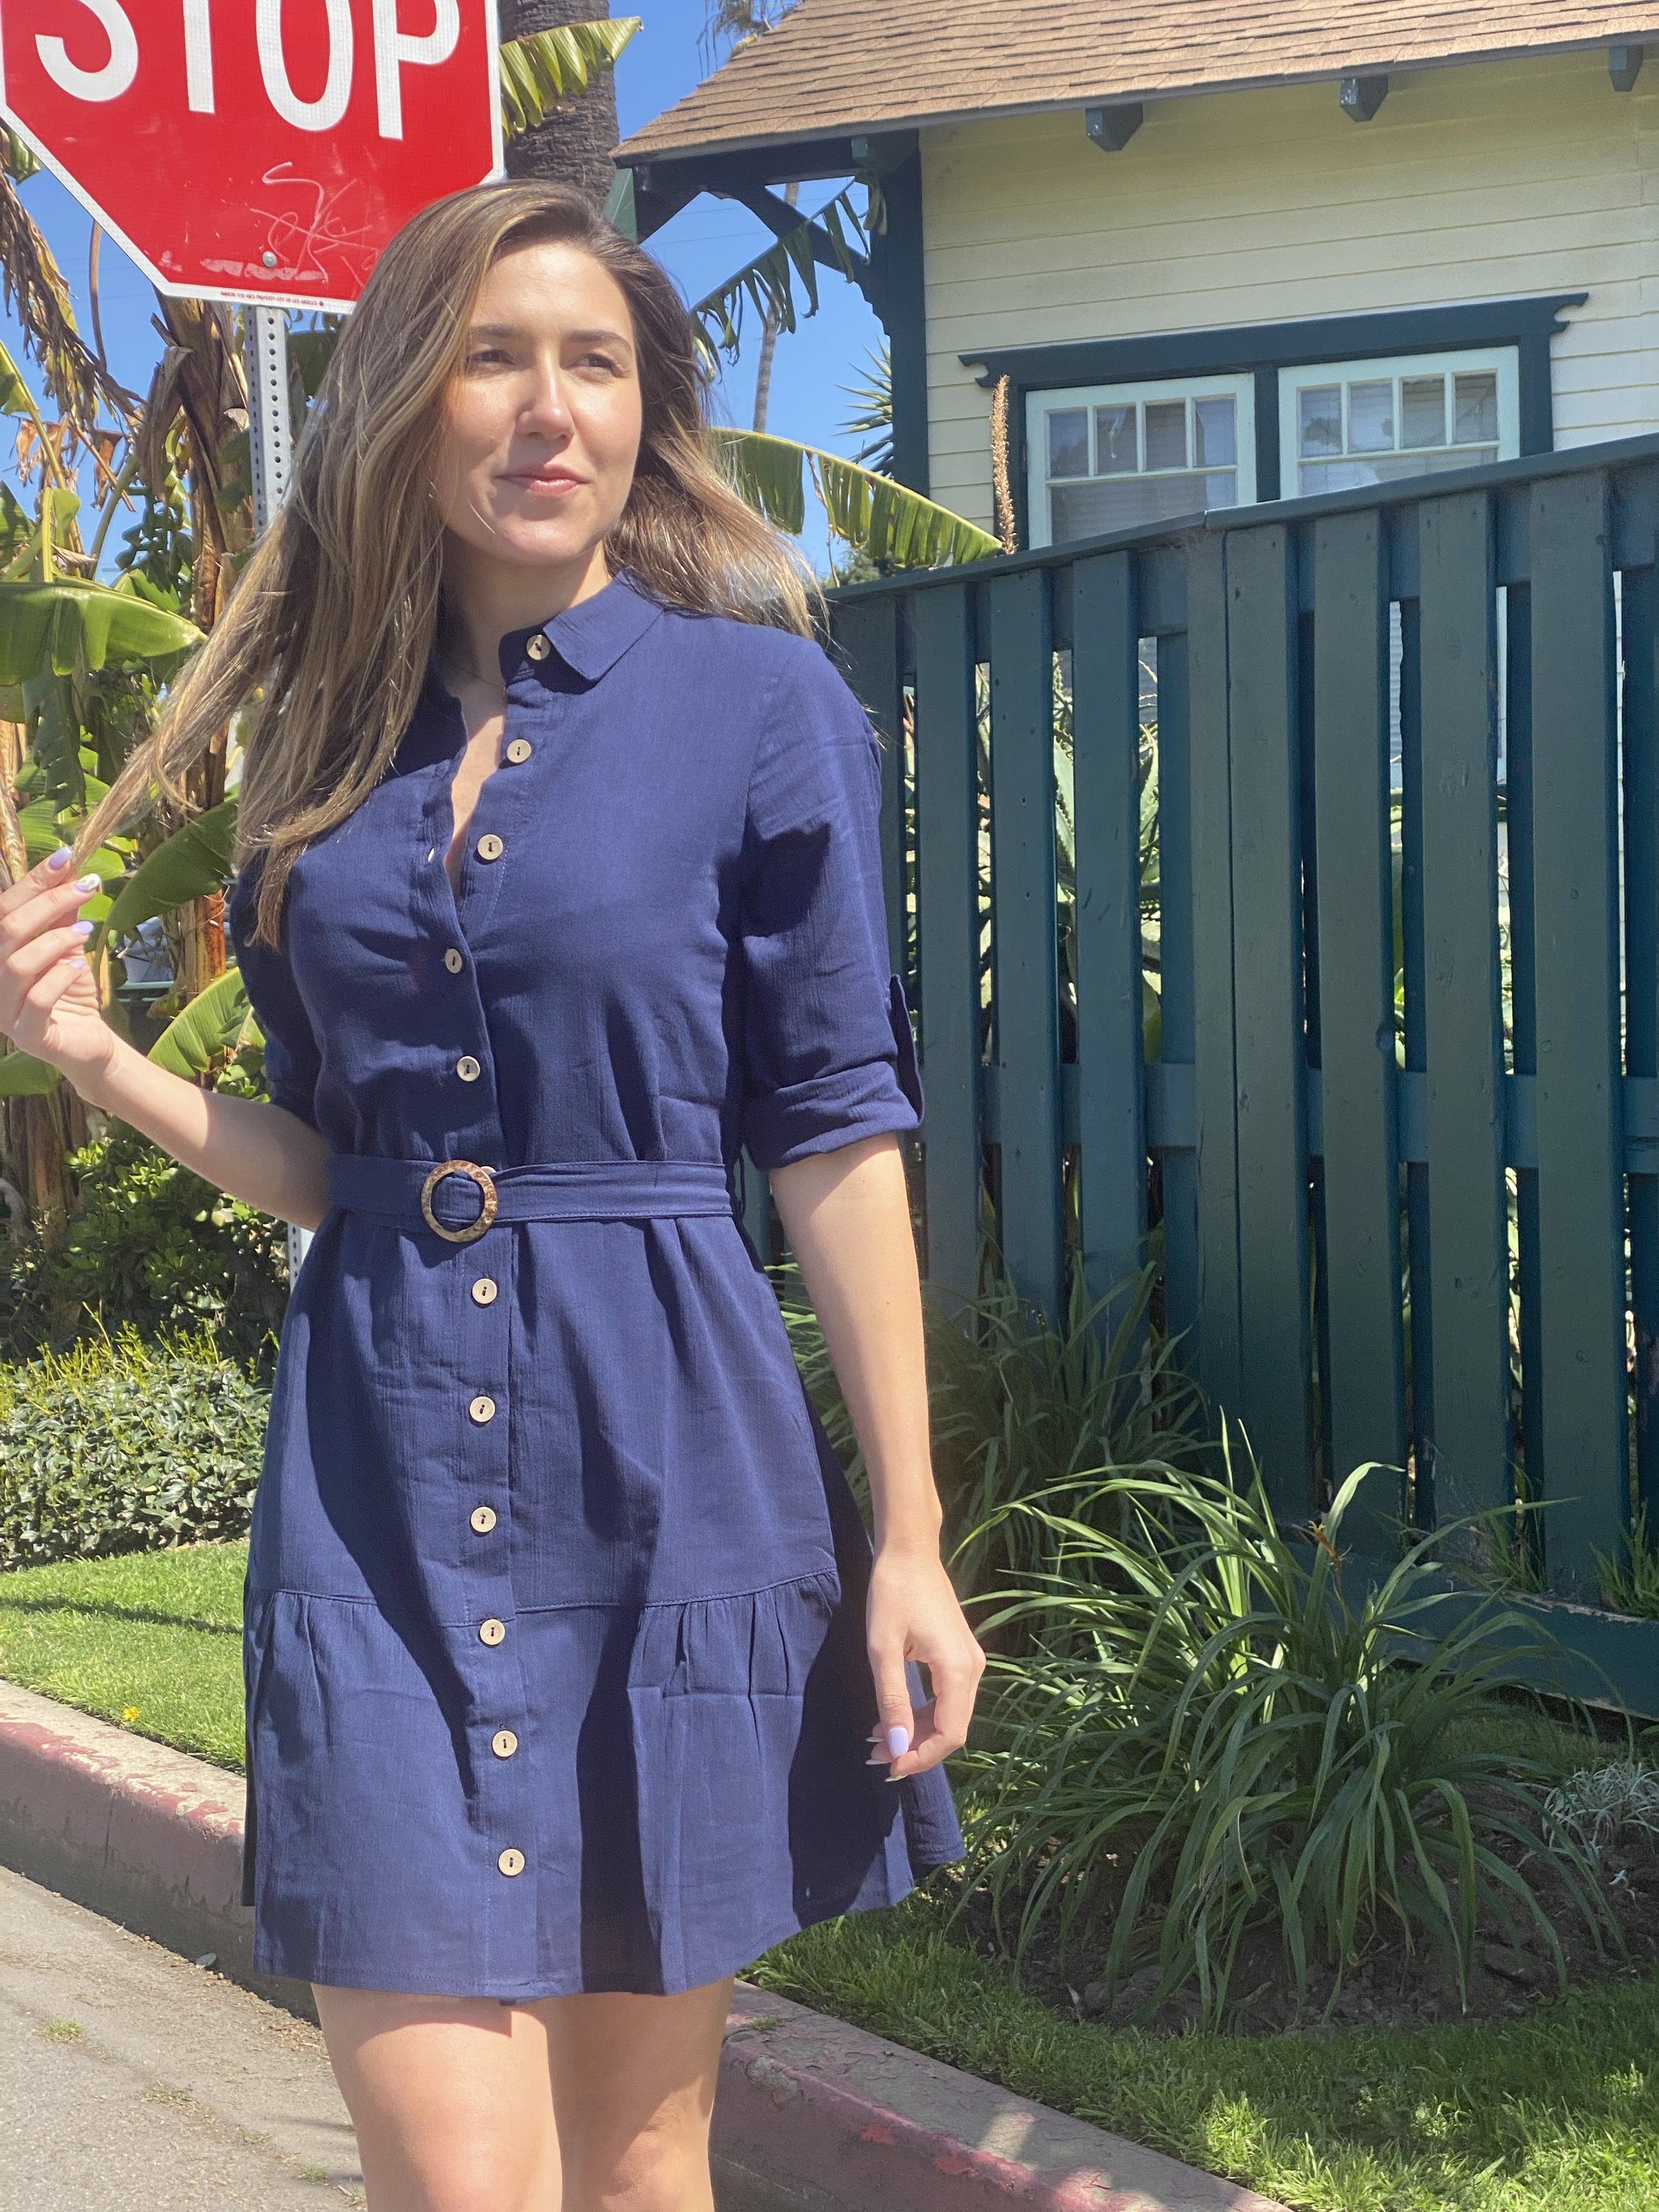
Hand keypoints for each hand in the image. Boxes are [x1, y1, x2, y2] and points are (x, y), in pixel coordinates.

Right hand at [0, 847, 120, 1093]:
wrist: (88, 1042)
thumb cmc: (71, 992)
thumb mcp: (68, 946)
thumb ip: (62, 914)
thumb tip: (69, 870)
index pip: (3, 909)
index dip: (33, 881)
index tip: (65, 858)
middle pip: (7, 929)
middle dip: (49, 903)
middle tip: (86, 888)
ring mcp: (3, 1009)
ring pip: (16, 963)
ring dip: (55, 940)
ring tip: (85, 933)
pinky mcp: (26, 1034)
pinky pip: (35, 999)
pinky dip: (58, 977)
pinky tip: (78, 965)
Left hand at [864, 1540, 984, 1781]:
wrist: (909, 1551)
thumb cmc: (892, 1593)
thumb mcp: (883, 1649)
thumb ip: (892, 1699)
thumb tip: (897, 1747)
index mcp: (958, 1669)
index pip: (949, 1733)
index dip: (921, 1757)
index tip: (887, 1765)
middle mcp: (972, 1668)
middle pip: (952, 1729)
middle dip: (916, 1749)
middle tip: (875, 1756)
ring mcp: (969, 1660)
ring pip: (950, 1715)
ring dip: (917, 1734)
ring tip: (878, 1739)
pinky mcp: (959, 1654)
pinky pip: (947, 1698)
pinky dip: (922, 1714)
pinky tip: (892, 1717)